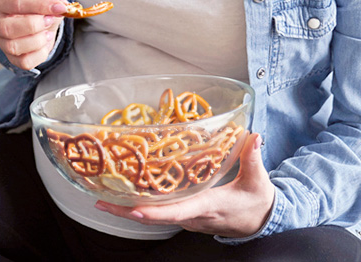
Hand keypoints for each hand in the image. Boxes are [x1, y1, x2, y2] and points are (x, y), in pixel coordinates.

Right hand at [0, 0, 66, 69]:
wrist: (38, 22)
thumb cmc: (37, 6)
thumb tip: (62, 6)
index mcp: (0, 1)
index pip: (16, 3)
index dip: (40, 6)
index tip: (60, 8)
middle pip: (7, 28)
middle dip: (33, 25)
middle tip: (50, 20)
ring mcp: (2, 42)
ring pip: (14, 47)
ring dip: (38, 40)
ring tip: (48, 32)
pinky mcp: (11, 58)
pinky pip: (24, 62)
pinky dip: (40, 54)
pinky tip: (45, 43)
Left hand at [95, 133, 274, 237]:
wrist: (260, 223)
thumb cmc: (257, 202)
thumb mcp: (257, 181)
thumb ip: (252, 158)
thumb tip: (252, 136)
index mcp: (208, 206)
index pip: (177, 212)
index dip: (154, 212)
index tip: (132, 208)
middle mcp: (192, 216)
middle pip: (155, 217)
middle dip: (126, 211)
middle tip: (100, 200)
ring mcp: (187, 218)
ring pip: (153, 216)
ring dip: (128, 208)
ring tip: (102, 195)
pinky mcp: (185, 215)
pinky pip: (158, 212)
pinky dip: (139, 205)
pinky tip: (124, 193)